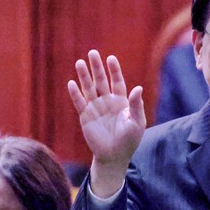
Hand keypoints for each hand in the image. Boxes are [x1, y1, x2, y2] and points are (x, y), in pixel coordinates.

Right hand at [67, 50, 145, 195]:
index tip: (111, 58)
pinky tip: (72, 83)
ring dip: (84, 76)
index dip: (114, 70)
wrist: (115, 156)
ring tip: (80, 62)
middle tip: (92, 53)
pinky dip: (76, 94)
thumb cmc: (129, 140)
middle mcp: (107, 102)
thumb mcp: (137, 122)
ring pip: (89, 88)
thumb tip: (138, 88)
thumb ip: (136, 105)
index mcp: (121, 102)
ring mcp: (95, 108)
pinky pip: (80, 102)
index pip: (117, 82)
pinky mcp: (85, 116)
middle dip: (97, 67)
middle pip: (101, 81)